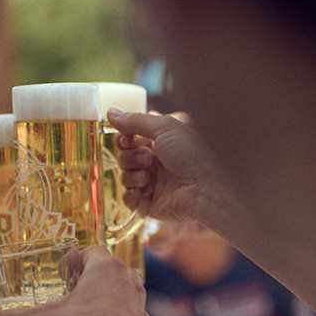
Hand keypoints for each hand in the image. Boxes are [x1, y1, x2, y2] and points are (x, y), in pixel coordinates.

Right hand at [0, 247, 148, 315]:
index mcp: (106, 268)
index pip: (90, 251)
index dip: (73, 260)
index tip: (59, 273)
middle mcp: (126, 283)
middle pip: (104, 275)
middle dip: (83, 284)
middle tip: (61, 297)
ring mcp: (136, 308)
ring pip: (115, 299)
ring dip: (97, 306)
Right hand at [109, 109, 227, 222]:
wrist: (205, 189)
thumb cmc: (192, 155)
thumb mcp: (165, 128)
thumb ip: (135, 120)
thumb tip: (110, 112)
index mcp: (160, 143)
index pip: (130, 138)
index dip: (124, 138)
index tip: (127, 138)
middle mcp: (155, 163)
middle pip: (124, 156)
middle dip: (130, 156)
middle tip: (148, 158)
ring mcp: (152, 184)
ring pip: (124, 177)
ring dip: (132, 174)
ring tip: (149, 176)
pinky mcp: (149, 204)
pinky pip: (128, 199)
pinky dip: (132, 194)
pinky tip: (144, 189)